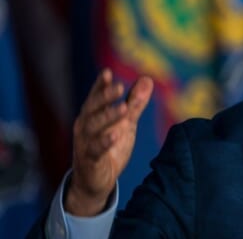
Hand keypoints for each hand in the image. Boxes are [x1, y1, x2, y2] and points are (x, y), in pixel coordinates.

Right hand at [65, 69, 152, 215]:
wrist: (97, 181)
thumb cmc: (110, 147)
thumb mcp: (126, 123)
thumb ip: (135, 103)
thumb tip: (147, 79)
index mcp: (92, 115)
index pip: (96, 97)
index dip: (100, 85)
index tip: (107, 72)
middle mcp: (85, 126)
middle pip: (93, 108)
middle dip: (104, 97)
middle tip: (119, 86)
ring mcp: (85, 143)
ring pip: (93, 127)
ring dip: (107, 116)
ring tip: (122, 107)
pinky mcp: (89, 160)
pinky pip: (95, 150)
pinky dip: (104, 142)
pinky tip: (115, 135)